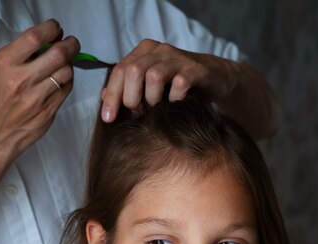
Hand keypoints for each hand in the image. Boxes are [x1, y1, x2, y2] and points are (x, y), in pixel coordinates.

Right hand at [0, 19, 79, 167]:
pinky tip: (61, 81)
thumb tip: (49, 39)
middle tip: (72, 44)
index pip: (35, 37)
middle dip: (70, 45)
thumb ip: (22, 53)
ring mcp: (36, 97)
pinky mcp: (48, 111)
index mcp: (6, 64)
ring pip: (67, 72)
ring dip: (69, 65)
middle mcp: (21, 80)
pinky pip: (67, 89)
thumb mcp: (0, 68)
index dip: (51, 29)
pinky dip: (68, 81)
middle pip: (58, 54)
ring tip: (63, 65)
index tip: (56, 29)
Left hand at [101, 38, 236, 121]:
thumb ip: (128, 89)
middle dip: (131, 98)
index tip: (108, 118)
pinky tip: (176, 105)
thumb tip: (103, 96)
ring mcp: (178, 59)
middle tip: (137, 114)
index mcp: (145, 52)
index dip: (111, 95)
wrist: (214, 80)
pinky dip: (174, 99)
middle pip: (133, 71)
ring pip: (154, 76)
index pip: (120, 70)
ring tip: (157, 109)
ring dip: (152, 99)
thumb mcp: (151, 87)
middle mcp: (160, 51)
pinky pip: (179, 85)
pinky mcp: (196, 70)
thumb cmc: (178, 86)